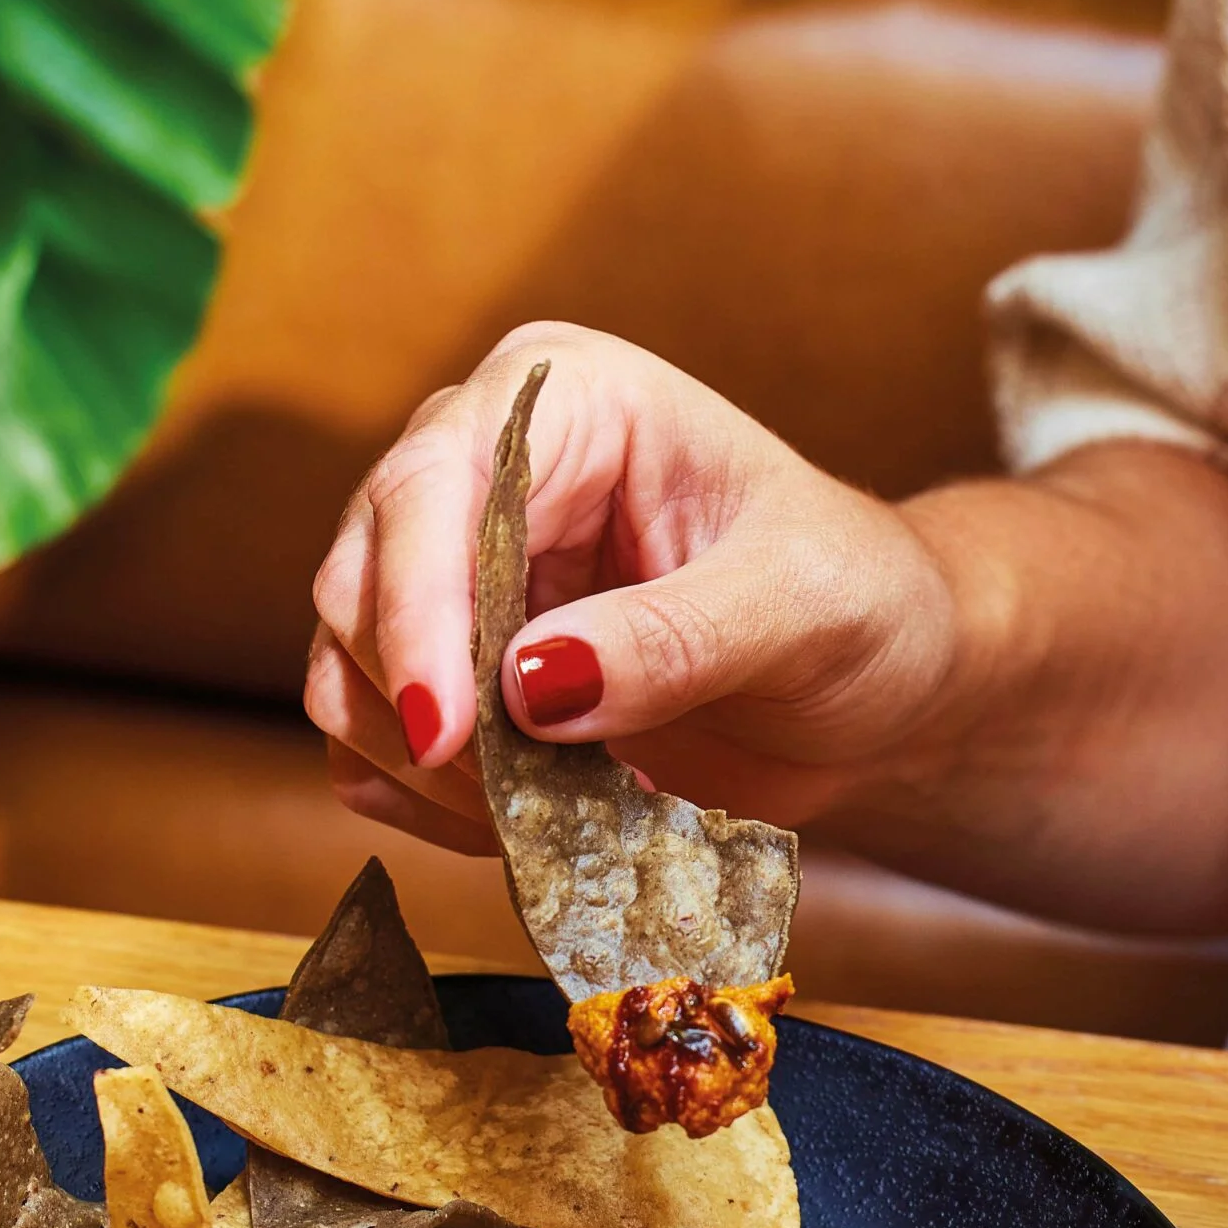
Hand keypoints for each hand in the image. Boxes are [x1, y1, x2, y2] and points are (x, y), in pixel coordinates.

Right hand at [305, 323, 959, 857]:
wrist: (879, 682)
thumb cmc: (860, 605)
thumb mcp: (801, 611)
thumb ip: (673, 639)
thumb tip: (531, 684)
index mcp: (567, 401)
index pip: (430, 487)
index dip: (416, 611)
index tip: (450, 728)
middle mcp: (484, 472)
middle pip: (357, 584)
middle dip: (423, 707)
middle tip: (521, 798)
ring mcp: (454, 578)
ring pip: (347, 676)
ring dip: (425, 770)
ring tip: (552, 811)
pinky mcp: (453, 676)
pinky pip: (376, 750)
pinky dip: (426, 805)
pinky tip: (524, 826)